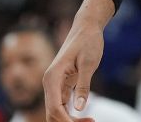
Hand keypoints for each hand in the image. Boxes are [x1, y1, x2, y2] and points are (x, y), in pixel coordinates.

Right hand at [43, 0, 111, 121]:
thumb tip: (78, 108)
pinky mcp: (62, 86)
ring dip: (70, 120)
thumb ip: (83, 85)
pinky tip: (87, 116)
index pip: (55, 108)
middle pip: (53, 114)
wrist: (86, 28)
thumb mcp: (89, 63)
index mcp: (52, 77)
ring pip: (57, 112)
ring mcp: (54, 85)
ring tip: (91, 121)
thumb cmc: (88, 41)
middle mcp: (49, 83)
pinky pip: (62, 106)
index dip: (67, 121)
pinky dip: (72, 114)